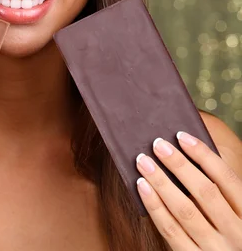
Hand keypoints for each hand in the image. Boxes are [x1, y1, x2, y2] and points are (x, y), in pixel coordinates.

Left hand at [136, 131, 241, 249]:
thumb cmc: (228, 234)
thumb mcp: (236, 213)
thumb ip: (219, 189)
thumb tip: (187, 150)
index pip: (227, 178)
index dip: (204, 155)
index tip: (182, 136)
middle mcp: (235, 234)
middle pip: (205, 192)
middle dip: (179, 165)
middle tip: (157, 144)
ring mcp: (214, 249)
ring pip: (184, 210)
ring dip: (161, 182)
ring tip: (143, 161)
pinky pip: (170, 231)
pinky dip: (154, 206)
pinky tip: (142, 187)